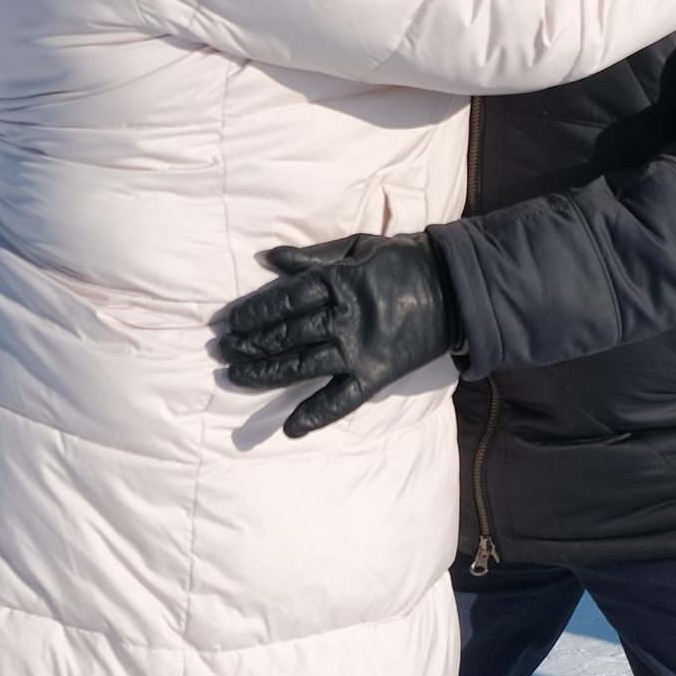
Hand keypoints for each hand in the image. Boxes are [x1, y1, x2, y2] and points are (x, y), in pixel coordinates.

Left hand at [212, 233, 461, 437]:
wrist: (454, 289)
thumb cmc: (402, 262)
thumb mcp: (359, 247)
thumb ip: (314, 256)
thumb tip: (270, 258)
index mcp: (339, 283)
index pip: (285, 299)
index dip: (254, 311)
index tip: (229, 321)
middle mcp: (344, 319)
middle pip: (287, 333)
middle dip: (250, 344)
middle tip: (222, 351)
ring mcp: (359, 350)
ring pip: (303, 365)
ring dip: (266, 374)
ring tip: (235, 377)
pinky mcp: (376, 375)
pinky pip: (343, 400)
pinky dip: (317, 415)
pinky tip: (290, 428)